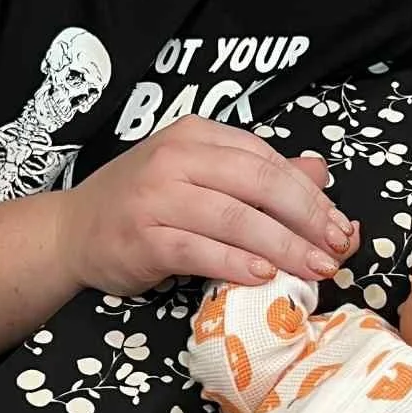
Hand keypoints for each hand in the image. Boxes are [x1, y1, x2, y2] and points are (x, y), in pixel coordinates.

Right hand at [55, 116, 356, 294]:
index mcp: (196, 135)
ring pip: (234, 218)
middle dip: (306, 219)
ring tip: (314, 268)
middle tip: (336, 249)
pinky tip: (264, 277)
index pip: (266, 159)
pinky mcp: (142, 238)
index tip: (340, 225)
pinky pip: (199, 250)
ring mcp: (155, 197)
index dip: (310, 194)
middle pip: (258, 184)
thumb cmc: (143, 205)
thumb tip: (321, 173)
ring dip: (282, 246)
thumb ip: (259, 175)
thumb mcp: (201, 176)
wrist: (72, 231)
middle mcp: (175, 158)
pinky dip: (236, 264)